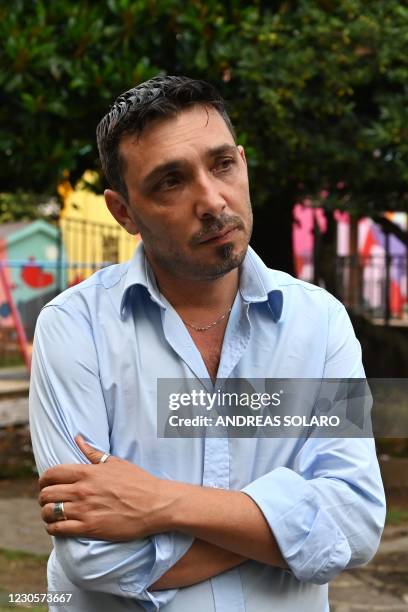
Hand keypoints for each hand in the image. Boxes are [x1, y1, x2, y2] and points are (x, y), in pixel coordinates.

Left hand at [39, 435, 171, 539]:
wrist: (155, 504)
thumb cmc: (138, 481)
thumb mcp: (116, 462)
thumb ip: (93, 453)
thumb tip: (78, 438)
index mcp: (88, 472)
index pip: (52, 474)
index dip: (43, 479)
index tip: (45, 483)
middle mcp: (83, 490)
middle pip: (47, 493)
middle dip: (43, 496)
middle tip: (48, 499)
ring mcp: (85, 510)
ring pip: (49, 512)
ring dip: (46, 513)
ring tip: (51, 513)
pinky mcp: (90, 528)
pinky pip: (59, 529)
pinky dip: (53, 528)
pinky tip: (57, 526)